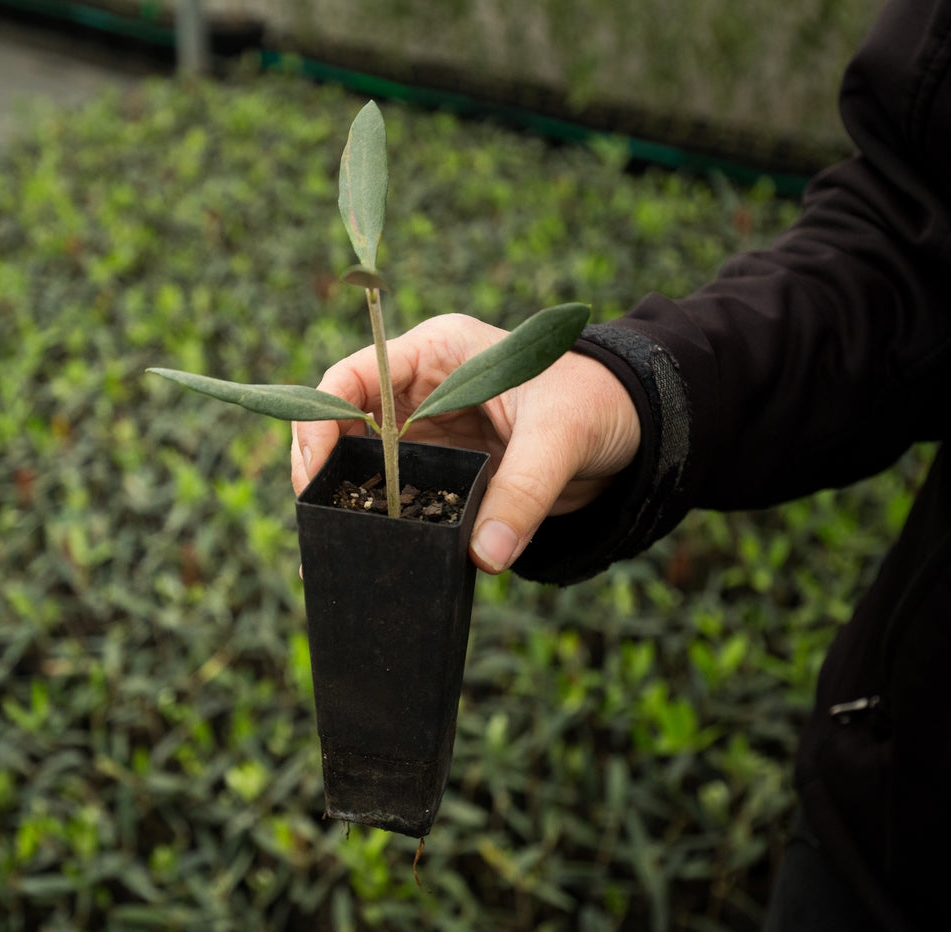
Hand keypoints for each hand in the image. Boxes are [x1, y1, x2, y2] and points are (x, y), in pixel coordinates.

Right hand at [290, 313, 641, 573]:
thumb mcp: (562, 437)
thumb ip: (523, 492)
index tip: (314, 471)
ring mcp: (427, 434)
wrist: (636, 431)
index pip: (352, 377)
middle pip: (343, 426)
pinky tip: (365, 558)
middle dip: (324, 470)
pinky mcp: (442, 474)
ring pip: (363, 468)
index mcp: (436, 353)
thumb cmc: (599, 403)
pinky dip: (381, 527)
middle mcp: (419, 391)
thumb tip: (486, 554)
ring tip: (332, 546)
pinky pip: (398, 500)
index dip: (320, 419)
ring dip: (347, 502)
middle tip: (318, 519)